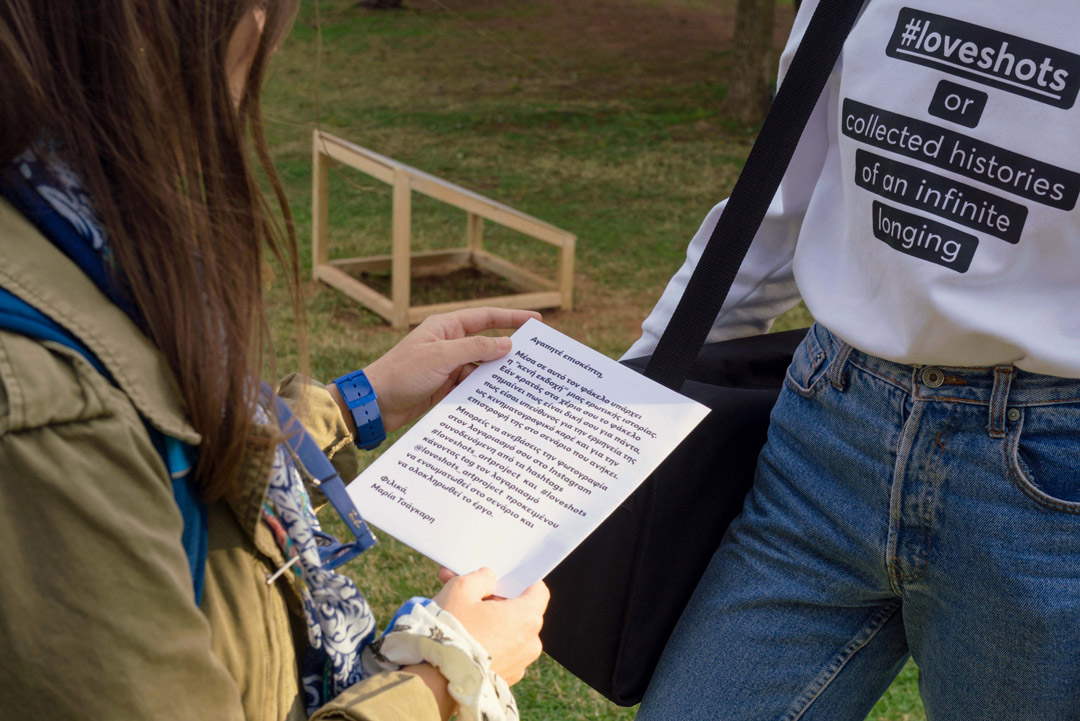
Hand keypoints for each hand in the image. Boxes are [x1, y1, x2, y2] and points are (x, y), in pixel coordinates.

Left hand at [360, 308, 540, 431]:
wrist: (375, 403)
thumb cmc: (402, 373)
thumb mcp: (441, 357)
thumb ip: (475, 349)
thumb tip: (506, 345)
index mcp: (446, 328)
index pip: (486, 317)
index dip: (511, 318)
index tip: (536, 322)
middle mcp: (449, 344)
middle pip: (487, 343)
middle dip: (509, 350)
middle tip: (536, 357)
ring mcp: (447, 366)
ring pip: (481, 367)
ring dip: (497, 374)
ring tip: (523, 381)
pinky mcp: (445, 386)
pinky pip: (471, 385)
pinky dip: (484, 390)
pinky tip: (499, 398)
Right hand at [433, 567, 548, 685]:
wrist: (435, 682)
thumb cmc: (451, 633)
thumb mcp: (461, 590)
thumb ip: (480, 578)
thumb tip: (488, 579)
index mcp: (526, 618)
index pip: (537, 591)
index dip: (518, 582)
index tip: (499, 580)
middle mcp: (530, 644)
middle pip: (518, 612)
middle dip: (492, 600)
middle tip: (465, 591)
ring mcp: (518, 665)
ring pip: (506, 633)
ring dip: (486, 621)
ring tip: (455, 614)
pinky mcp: (504, 681)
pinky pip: (500, 654)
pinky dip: (485, 643)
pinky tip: (460, 639)